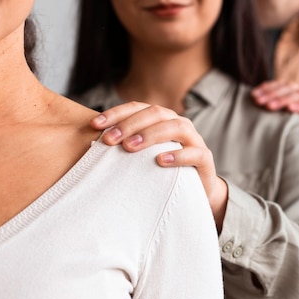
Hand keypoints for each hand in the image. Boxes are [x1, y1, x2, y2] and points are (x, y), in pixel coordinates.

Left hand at [91, 102, 227, 229]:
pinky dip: (177, 155)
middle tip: (110, 139)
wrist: (197, 191)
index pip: (137, 108)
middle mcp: (179, 124)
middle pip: (155, 113)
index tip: (95, 125)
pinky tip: (160, 161)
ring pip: (175, 127)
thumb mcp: (144, 155)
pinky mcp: (205, 159)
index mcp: (162, 119)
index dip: (115, 113)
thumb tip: (93, 141)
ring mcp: (194, 140)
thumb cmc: (164, 171)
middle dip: (130, 124)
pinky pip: (193, 153)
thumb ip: (127, 144)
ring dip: (150, 135)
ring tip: (130, 147)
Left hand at [251, 81, 298, 159]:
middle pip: (290, 88)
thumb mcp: (293, 122)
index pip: (283, 85)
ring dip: (283, 99)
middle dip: (272, 93)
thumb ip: (280, 116)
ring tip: (269, 105)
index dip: (268, 87)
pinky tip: (290, 108)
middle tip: (257, 100)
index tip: (253, 94)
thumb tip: (257, 114)